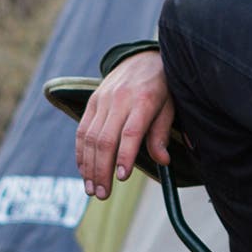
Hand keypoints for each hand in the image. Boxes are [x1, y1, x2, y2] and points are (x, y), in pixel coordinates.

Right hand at [75, 50, 174, 199]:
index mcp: (143, 100)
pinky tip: (84, 170)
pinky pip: (82, 130)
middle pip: (105, 139)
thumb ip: (161, 134)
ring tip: (92, 189)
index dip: (125, 156)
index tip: (122, 177)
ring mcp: (102, 100)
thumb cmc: (162, 87)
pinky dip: (81, 153)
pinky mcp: (92, 101)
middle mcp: (119, 99)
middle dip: (102, 170)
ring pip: (90, 137)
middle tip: (103, 194)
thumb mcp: (170, 107)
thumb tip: (162, 161)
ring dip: (89, 166)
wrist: (143, 58)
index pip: (131, 132)